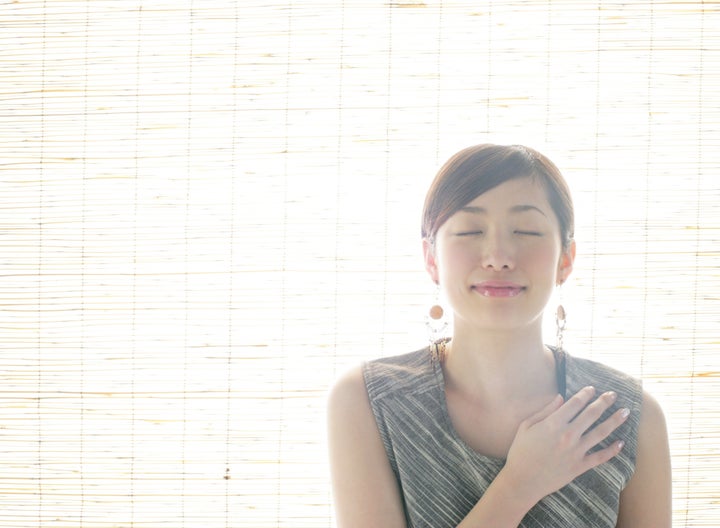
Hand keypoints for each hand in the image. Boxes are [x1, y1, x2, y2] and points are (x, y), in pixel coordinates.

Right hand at [503, 386, 629, 504]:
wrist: (523, 480)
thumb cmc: (521, 452)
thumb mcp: (526, 426)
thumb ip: (545, 411)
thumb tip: (560, 397)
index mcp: (553, 423)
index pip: (575, 403)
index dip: (585, 394)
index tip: (592, 389)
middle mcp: (568, 435)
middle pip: (591, 414)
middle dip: (604, 402)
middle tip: (613, 394)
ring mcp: (576, 451)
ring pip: (600, 433)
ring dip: (614, 421)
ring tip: (625, 412)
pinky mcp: (580, 466)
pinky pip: (600, 457)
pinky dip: (612, 450)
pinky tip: (620, 443)